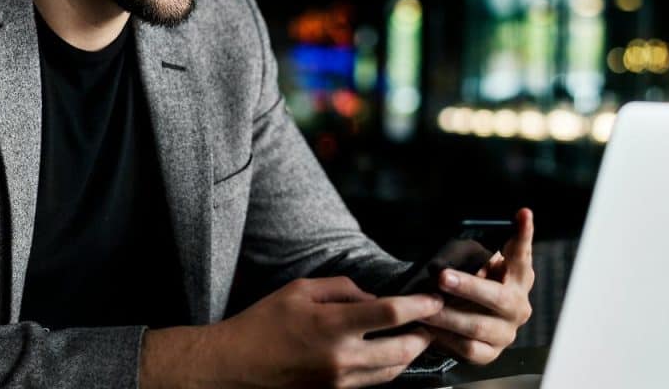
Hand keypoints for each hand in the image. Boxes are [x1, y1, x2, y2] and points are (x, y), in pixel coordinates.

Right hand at [141, 276, 442, 388]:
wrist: (234, 366)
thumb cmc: (263, 323)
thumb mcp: (300, 289)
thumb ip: (341, 288)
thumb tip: (371, 297)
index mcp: (333, 326)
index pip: (391, 314)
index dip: (420, 305)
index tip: (434, 298)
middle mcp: (342, 358)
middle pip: (403, 350)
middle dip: (424, 334)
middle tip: (433, 320)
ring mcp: (340, 382)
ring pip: (392, 371)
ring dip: (409, 353)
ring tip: (415, 335)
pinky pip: (374, 382)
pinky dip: (388, 367)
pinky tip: (388, 352)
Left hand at [422, 208, 534, 363]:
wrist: (466, 322)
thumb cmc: (472, 285)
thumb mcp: (476, 267)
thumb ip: (474, 258)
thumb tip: (452, 251)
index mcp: (519, 279)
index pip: (522, 254)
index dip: (523, 235)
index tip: (522, 213)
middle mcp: (518, 306)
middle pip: (497, 297)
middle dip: (468, 286)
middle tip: (442, 277)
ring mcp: (506, 332)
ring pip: (478, 325)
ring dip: (448, 315)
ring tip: (425, 306)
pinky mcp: (490, 353)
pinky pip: (468, 348)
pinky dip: (446, 338)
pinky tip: (430, 328)